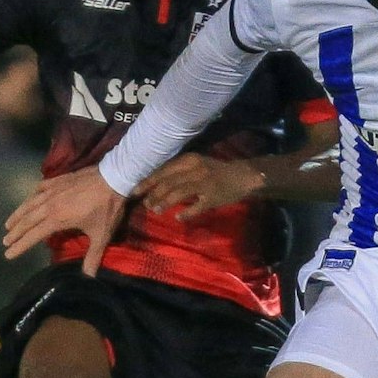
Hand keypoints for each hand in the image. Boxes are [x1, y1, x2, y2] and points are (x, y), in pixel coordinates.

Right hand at [3, 166, 127, 274]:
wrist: (114, 178)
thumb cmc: (107, 208)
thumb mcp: (102, 235)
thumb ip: (93, 256)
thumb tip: (89, 277)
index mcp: (57, 219)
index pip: (33, 235)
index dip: (20, 246)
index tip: (8, 254)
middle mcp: (49, 205)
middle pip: (27, 220)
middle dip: (15, 232)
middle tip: (5, 241)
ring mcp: (53, 190)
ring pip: (29, 204)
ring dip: (18, 215)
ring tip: (8, 224)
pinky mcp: (58, 180)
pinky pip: (39, 188)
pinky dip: (32, 195)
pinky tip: (29, 199)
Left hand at [134, 153, 265, 220]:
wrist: (242, 176)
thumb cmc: (215, 172)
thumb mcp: (195, 166)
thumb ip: (177, 173)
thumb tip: (154, 185)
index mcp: (189, 160)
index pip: (163, 170)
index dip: (148, 182)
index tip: (135, 191)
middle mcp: (195, 169)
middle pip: (168, 182)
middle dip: (153, 194)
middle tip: (146, 204)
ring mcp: (204, 183)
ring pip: (178, 193)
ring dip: (165, 202)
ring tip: (156, 210)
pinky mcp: (213, 197)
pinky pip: (196, 206)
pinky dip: (186, 213)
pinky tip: (178, 218)